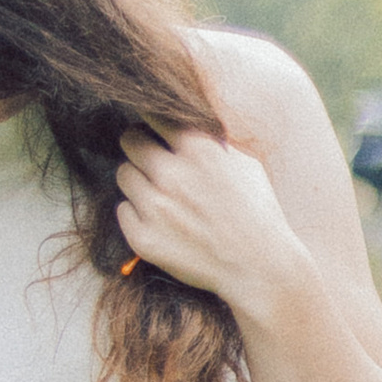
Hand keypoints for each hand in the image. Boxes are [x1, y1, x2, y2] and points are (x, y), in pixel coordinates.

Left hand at [115, 127, 311, 318]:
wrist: (258, 267)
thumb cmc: (257, 212)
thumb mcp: (245, 162)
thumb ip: (212, 140)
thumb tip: (187, 120)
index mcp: (198, 149)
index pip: (153, 114)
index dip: (151, 118)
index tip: (153, 125)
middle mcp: (171, 174)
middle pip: (129, 140)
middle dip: (138, 143)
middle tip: (148, 154)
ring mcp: (154, 207)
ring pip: (123, 174)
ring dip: (137, 178)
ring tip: (158, 191)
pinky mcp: (142, 237)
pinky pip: (122, 210)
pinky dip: (136, 212)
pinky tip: (158, 219)